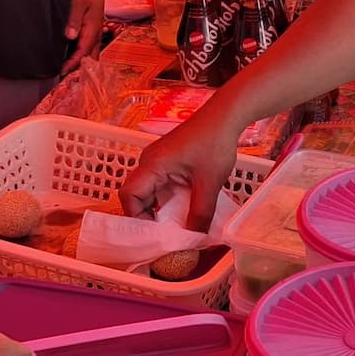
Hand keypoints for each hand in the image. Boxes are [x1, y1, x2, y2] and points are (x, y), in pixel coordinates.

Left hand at [62, 0, 105, 73]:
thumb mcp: (78, 1)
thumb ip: (73, 19)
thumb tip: (70, 37)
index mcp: (93, 27)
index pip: (83, 51)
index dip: (73, 63)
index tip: (61, 72)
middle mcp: (96, 30)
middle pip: (89, 55)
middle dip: (79, 67)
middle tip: (66, 78)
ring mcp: (95, 28)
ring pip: (91, 51)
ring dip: (82, 62)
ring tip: (70, 72)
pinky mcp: (92, 25)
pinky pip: (89, 44)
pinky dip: (83, 53)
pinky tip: (75, 56)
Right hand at [120, 110, 237, 230]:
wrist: (225, 116)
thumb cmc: (214, 144)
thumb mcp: (209, 184)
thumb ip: (200, 213)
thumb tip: (195, 239)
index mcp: (152, 164)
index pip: (129, 195)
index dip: (137, 217)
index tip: (156, 232)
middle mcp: (149, 161)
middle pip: (135, 194)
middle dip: (147, 215)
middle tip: (164, 232)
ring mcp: (157, 159)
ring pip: (148, 190)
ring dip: (158, 207)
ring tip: (174, 224)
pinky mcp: (168, 159)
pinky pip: (159, 183)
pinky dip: (166, 197)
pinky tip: (182, 207)